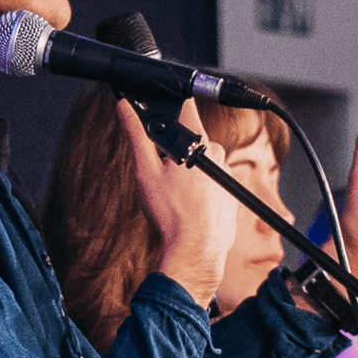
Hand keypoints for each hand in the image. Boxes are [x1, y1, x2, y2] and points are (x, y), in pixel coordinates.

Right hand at [117, 99, 237, 308]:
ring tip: (175, 196)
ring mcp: (228, 175)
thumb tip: (125, 108)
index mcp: (199, 143)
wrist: (195, 251)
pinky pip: (213, 183)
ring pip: (202, 164)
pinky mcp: (231, 194)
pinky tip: (188, 206)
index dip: (172, 105)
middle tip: (162, 174)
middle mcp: (219, 155)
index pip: (187, 108)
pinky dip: (200, 191)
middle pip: (191, 140)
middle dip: (176, 152)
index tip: (163, 105)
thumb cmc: (171, 214)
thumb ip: (136, 134)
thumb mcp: (145, 171)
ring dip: (189, 173)